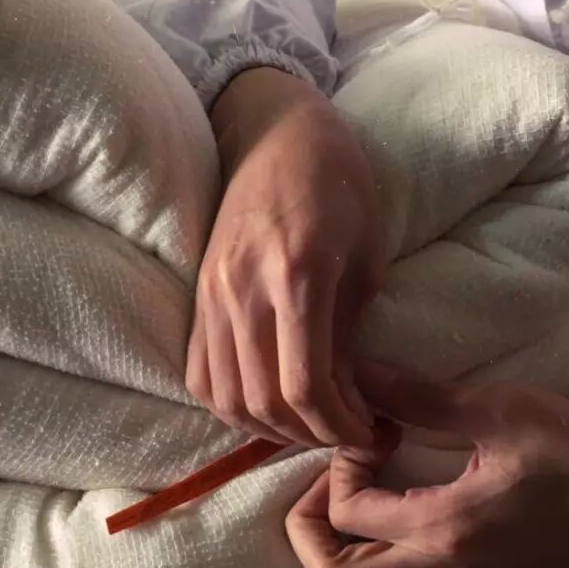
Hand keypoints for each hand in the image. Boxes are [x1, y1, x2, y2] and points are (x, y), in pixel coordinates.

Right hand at [187, 68, 383, 447]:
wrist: (276, 132)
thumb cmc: (339, 184)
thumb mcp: (367, 256)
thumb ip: (350, 332)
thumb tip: (345, 398)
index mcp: (297, 277)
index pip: (305, 386)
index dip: (340, 428)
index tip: (371, 432)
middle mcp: (243, 291)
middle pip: (264, 402)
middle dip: (311, 435)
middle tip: (347, 432)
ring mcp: (212, 295)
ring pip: (226, 398)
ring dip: (270, 428)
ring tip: (309, 422)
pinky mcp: (197, 295)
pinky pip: (200, 374)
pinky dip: (231, 405)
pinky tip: (267, 402)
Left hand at [285, 364, 568, 567]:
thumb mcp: (497, 408)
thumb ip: (420, 395)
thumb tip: (360, 371)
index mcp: (444, 526)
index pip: (346, 512)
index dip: (339, 466)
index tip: (371, 432)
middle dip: (312, 532)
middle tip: (330, 487)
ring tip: (354, 528)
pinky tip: (394, 557)